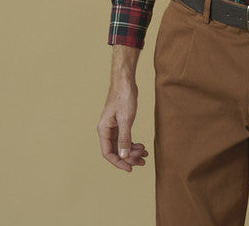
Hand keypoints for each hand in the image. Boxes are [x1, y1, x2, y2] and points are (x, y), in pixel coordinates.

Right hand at [97, 46, 146, 170]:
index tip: (130, 169)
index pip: (108, 153)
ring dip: (132, 152)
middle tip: (142, 161)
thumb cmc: (124, 97)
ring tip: (145, 154)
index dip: (119, 163)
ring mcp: (113, 127)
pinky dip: (133, 144)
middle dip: (129, 157)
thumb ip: (124, 138)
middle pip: (116, 151)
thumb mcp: (126, 119)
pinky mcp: (120, 123)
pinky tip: (142, 146)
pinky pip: (125, 138)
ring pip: (121, 146)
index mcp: (103, 130)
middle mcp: (106, 130)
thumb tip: (123, 156)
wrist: (126, 81)